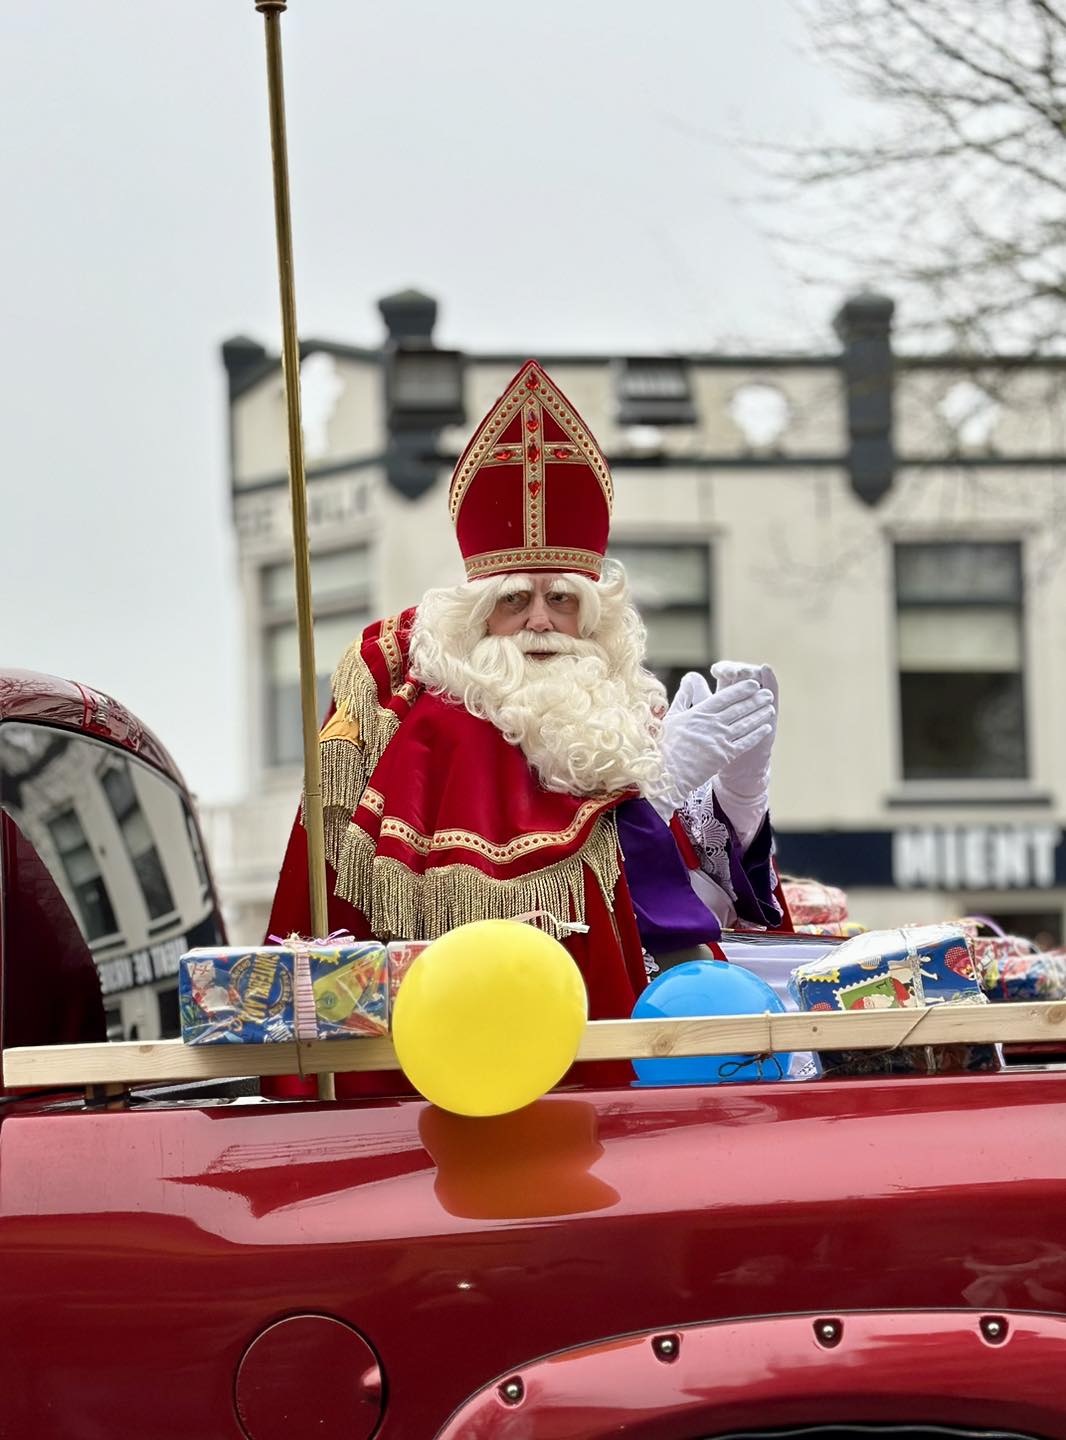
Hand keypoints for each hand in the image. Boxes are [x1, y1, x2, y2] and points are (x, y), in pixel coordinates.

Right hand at [660, 670, 774, 805]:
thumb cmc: (665, 745)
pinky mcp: (724, 755)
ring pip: (745, 724)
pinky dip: (757, 734)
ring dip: (759, 715)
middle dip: (756, 700)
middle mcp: (712, 723)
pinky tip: (766, 728)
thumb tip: (690, 679)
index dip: (741, 689)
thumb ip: (683, 696)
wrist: (667, 773)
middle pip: (739, 708)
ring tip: (770, 709)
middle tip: (768, 694)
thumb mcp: (672, 716)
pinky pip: (745, 742)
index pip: (725, 697)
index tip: (754, 683)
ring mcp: (719, 739)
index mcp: (699, 712)